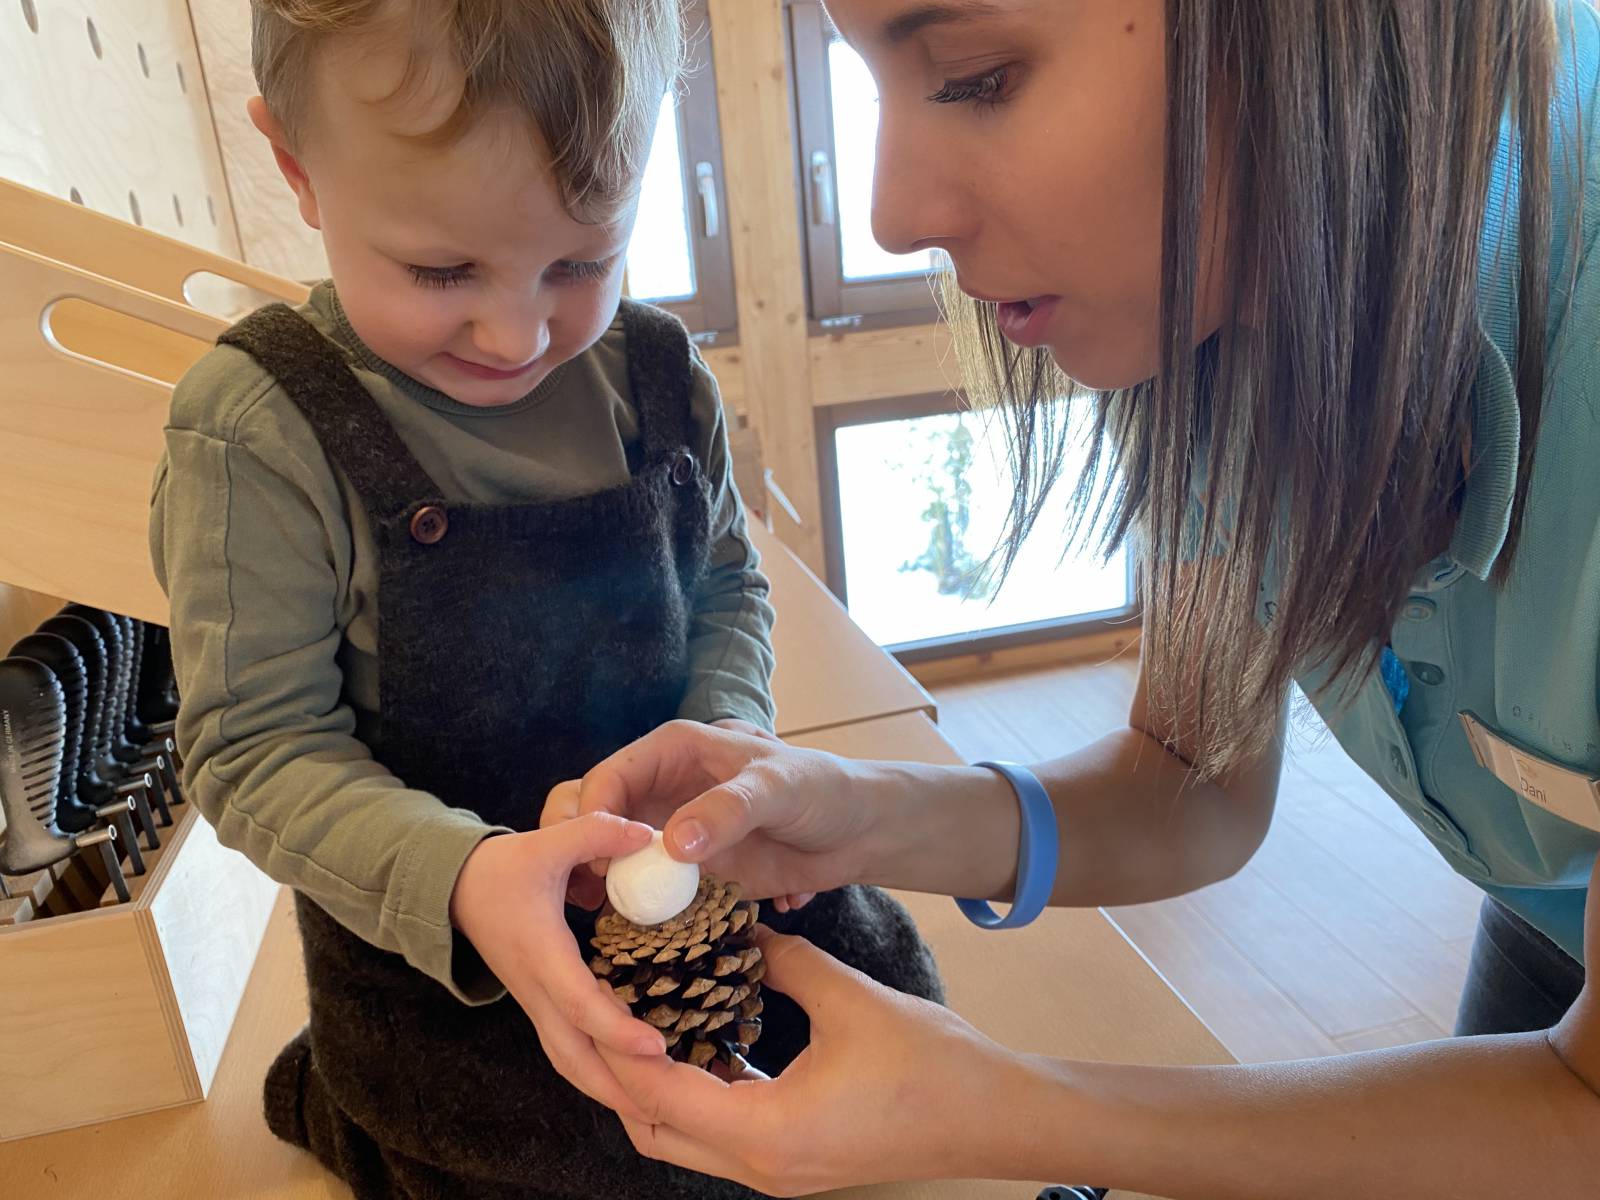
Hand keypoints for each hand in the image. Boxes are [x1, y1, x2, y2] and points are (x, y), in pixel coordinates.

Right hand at [448, 816, 669, 1120]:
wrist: (454, 889)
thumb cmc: (502, 868)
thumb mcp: (546, 842)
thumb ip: (594, 834)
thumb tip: (645, 835)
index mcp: (541, 954)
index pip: (580, 1004)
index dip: (616, 1030)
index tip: (656, 1047)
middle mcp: (537, 989)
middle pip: (574, 1057)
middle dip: (616, 1086)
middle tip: (664, 1107)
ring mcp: (535, 1002)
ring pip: (569, 1061)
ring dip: (607, 1087)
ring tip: (653, 1109)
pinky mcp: (539, 1004)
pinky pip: (568, 1049)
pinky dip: (598, 1070)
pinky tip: (633, 1076)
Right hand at [562, 720, 880, 909]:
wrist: (857, 832)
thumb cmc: (821, 789)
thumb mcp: (778, 789)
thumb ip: (728, 810)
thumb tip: (673, 844)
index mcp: (674, 750)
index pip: (610, 776)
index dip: (594, 815)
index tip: (601, 859)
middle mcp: (664, 789)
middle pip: (599, 815)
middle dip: (582, 850)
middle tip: (584, 892)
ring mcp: (674, 832)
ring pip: (617, 855)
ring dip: (604, 884)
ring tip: (598, 916)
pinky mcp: (690, 871)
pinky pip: (648, 887)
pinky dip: (637, 906)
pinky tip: (634, 930)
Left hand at [596, 927, 1031, 1194]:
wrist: (993, 1116)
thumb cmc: (930, 1064)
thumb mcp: (847, 997)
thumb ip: (782, 962)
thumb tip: (738, 933)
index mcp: (766, 1133)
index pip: (659, 1096)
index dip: (618, 1046)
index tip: (594, 993)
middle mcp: (760, 1167)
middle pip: (654, 1130)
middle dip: (618, 1075)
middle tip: (601, 1008)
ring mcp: (776, 1172)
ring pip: (681, 1138)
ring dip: (654, 1085)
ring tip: (638, 1017)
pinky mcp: (792, 1162)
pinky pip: (719, 1134)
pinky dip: (695, 1092)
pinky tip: (698, 1039)